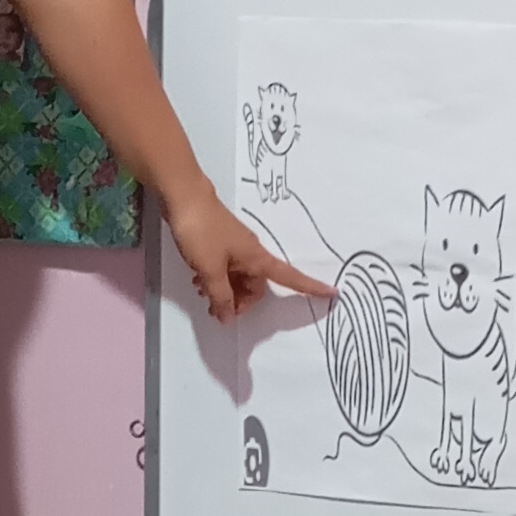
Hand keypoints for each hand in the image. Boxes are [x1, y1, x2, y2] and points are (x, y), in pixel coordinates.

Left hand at [164, 192, 332, 326]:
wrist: (184, 197)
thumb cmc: (202, 231)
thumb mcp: (211, 270)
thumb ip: (220, 297)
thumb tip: (228, 318)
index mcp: (258, 259)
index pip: (291, 278)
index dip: (311, 287)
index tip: (332, 293)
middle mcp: (251, 254)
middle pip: (256, 287)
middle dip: (239, 301)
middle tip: (216, 308)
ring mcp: (236, 249)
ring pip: (238, 279)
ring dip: (224, 290)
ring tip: (202, 291)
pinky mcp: (220, 245)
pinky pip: (226, 269)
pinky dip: (215, 279)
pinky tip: (198, 280)